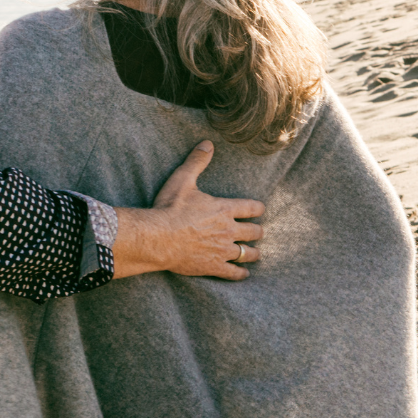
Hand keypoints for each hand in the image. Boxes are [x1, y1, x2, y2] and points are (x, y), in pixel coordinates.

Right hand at [113, 141, 264, 280]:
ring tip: (255, 253)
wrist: (158, 238)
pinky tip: (243, 274)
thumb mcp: (183, 180)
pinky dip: (241, 274)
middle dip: (257, 232)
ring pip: (248, 254)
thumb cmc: (170, 208)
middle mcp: (229, 230)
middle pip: (255, 232)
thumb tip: (208, 144)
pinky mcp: (214, 267)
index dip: (258, 209)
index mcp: (225, 209)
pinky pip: (234, 273)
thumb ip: (197, 162)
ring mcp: (223, 250)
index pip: (253, 208)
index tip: (259, 210)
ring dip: (253, 253)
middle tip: (258, 232)